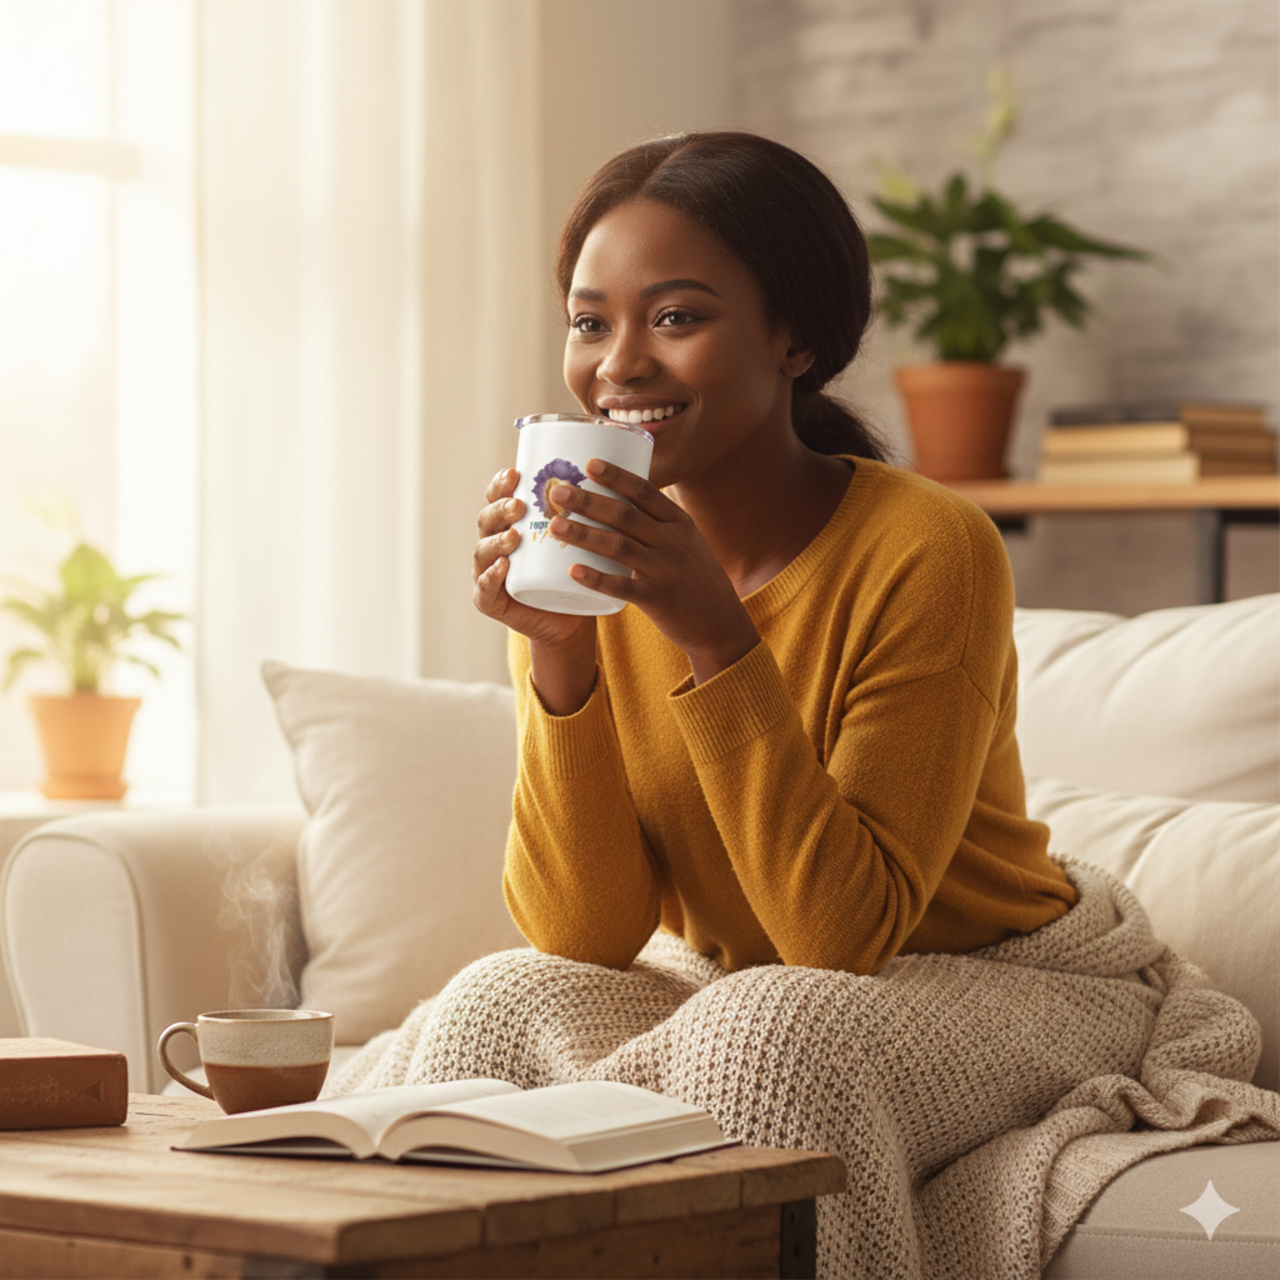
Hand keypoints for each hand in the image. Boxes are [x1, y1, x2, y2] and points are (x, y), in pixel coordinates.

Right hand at [472, 468, 597, 713]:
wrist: (572, 617)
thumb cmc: (578, 568)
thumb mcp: (583, 533)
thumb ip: (591, 505)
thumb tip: (624, 459)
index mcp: (510, 522)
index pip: (497, 496)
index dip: (501, 483)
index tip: (516, 472)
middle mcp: (494, 543)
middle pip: (487, 519)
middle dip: (500, 509)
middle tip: (519, 504)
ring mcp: (488, 573)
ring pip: (483, 552)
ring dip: (496, 542)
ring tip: (514, 536)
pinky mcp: (492, 602)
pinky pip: (485, 590)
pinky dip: (491, 578)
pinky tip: (503, 567)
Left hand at [545, 459, 758, 682]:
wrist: (720, 622)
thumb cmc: (695, 578)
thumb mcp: (687, 542)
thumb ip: (658, 524)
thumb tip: (617, 500)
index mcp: (680, 523)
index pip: (645, 492)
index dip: (616, 477)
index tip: (588, 464)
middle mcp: (673, 542)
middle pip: (624, 515)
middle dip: (588, 501)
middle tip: (557, 491)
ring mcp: (665, 570)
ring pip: (618, 547)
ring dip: (583, 534)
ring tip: (554, 525)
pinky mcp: (657, 598)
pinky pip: (622, 586)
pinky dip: (596, 578)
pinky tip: (573, 570)